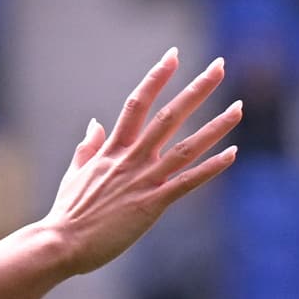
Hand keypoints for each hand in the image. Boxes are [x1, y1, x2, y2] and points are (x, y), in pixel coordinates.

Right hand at [36, 52, 242, 275]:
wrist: (59, 243)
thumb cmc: (68, 213)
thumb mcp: (75, 173)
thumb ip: (88, 147)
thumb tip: (95, 123)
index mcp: (112, 149)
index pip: (137, 103)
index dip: (156, 77)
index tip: (174, 55)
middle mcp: (131, 159)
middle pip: (169, 115)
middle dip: (197, 89)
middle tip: (219, 66)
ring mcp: (143, 180)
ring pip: (186, 147)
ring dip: (215, 126)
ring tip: (238, 107)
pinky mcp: (151, 205)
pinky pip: (187, 182)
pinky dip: (211, 168)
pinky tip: (232, 153)